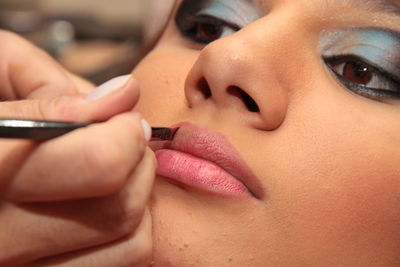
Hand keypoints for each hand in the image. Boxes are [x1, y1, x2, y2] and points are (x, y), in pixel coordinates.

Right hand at [0, 30, 153, 265]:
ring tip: (109, 164)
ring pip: (129, 237)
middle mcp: (1, 236)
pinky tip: (103, 195)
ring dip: (136, 192)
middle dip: (136, 161)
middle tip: (119, 136)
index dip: (125, 132)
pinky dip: (129, 223)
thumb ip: (52, 85)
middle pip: (120, 208)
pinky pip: (123, 257)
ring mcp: (22, 266)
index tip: (121, 112)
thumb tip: (125, 94)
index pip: (98, 164)